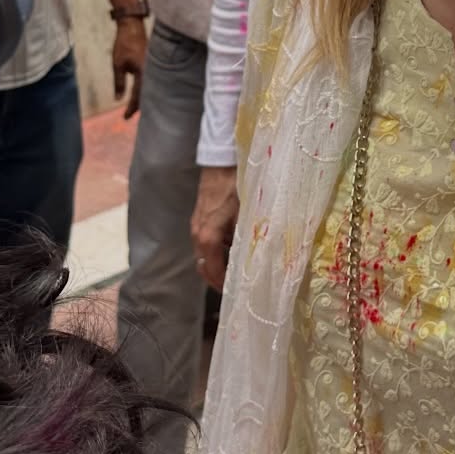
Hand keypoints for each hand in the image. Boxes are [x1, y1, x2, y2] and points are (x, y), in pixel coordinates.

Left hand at [112, 16, 147, 118]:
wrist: (133, 27)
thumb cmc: (124, 44)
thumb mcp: (118, 65)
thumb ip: (119, 83)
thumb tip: (118, 99)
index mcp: (144, 73)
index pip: (138, 96)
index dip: (131, 108)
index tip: (125, 117)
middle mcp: (152, 72)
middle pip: (148, 95)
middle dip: (140, 106)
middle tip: (132, 115)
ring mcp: (155, 68)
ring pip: (151, 88)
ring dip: (144, 98)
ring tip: (136, 107)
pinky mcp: (154, 64)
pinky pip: (152, 80)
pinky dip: (147, 89)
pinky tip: (143, 92)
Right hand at [191, 164, 238, 289]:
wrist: (222, 161)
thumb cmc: (237, 187)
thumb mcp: (247, 214)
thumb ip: (248, 238)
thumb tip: (257, 259)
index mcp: (208, 236)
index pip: (212, 269)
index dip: (222, 283)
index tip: (234, 292)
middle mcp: (197, 233)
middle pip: (203, 265)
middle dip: (216, 278)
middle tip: (233, 286)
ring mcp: (196, 225)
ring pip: (202, 254)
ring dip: (215, 264)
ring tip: (234, 269)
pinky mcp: (199, 217)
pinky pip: (204, 242)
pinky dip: (214, 251)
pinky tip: (231, 248)